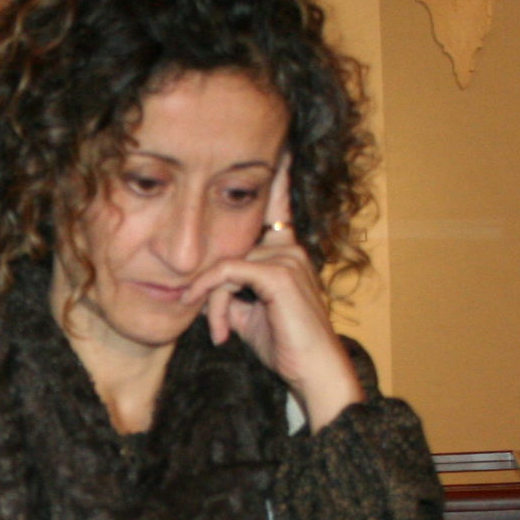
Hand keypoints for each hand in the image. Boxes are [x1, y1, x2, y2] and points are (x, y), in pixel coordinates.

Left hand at [177, 158, 360, 431]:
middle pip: (230, 250)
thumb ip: (231, 291)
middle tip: (217, 329)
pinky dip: (214, 299)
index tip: (279, 147)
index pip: (278, 206)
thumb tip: (206, 286)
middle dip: (211, 288)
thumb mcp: (249, 314)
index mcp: (286, 252)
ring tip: (222, 335)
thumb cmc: (285, 346)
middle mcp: (289, 248)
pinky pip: (229, 274)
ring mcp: (288, 259)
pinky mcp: (280, 275)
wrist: (312, 372)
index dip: (277, 177)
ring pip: (226, 265)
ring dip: (213, 302)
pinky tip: (220, 328)